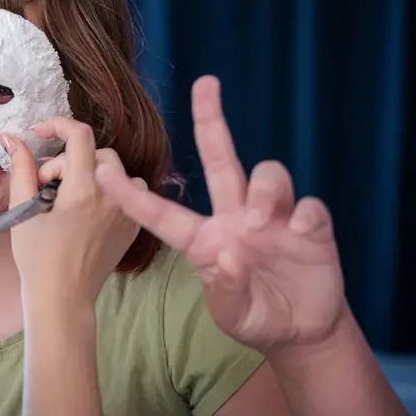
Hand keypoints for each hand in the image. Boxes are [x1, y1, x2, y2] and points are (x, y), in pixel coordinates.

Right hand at [2, 117, 146, 307]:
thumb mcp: (23, 210)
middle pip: (96, 152)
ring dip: (90, 172)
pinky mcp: (133, 224)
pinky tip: (83, 209)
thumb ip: (22, 168)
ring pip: (115, 169)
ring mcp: (127, 211)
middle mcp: (114, 196)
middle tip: (45, 186)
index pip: (80, 136)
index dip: (57, 125)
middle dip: (67, 160)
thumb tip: (12, 137)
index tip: (39, 133)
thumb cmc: (38, 258)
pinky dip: (105, 189)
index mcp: (85, 191)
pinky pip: (126, 190)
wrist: (63, 298)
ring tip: (67, 197)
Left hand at [95, 76, 344, 353]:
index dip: (131, 195)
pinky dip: (306, 214)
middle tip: (206, 84)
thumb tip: (228, 255)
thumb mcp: (232, 313)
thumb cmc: (254, 315)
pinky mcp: (311, 227)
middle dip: (211, 118)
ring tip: (258, 221)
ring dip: (263, 190)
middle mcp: (236, 216)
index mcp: (204, 239)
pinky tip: (302, 232)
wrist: (302, 331)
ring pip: (266, 174)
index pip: (162, 212)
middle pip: (221, 158)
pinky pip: (309, 206)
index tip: (104, 170)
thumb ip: (226, 290)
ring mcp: (274, 217)